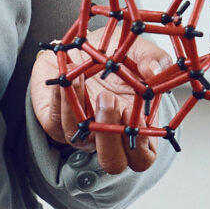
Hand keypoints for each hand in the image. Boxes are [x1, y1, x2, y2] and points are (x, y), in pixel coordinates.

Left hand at [29, 35, 171, 173]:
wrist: (78, 46)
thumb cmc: (115, 57)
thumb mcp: (141, 52)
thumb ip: (154, 60)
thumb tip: (155, 72)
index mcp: (136, 129)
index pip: (142, 157)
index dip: (140, 142)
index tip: (134, 112)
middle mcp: (108, 137)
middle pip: (112, 162)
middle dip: (110, 138)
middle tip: (108, 100)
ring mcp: (80, 133)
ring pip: (79, 139)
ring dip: (80, 107)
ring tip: (82, 77)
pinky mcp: (54, 122)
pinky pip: (56, 121)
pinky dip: (61, 98)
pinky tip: (66, 77)